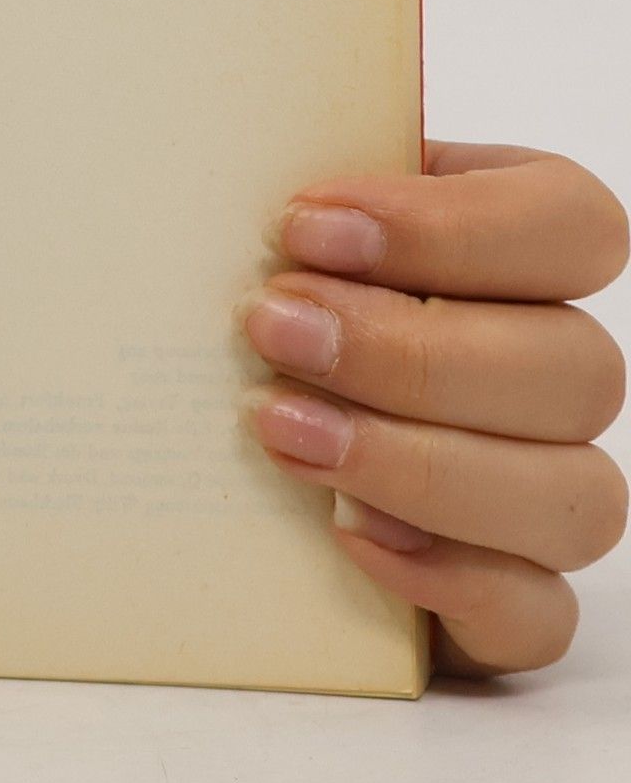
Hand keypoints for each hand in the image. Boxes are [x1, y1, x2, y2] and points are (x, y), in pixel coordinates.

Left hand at [239, 142, 627, 675]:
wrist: (207, 444)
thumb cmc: (261, 298)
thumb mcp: (274, 232)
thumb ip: (297, 202)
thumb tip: (229, 169)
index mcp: (518, 250)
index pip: (571, 224)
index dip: (454, 227)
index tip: (304, 224)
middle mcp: (554, 369)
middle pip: (575, 367)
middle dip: (411, 351)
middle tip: (272, 329)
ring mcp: (545, 490)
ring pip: (572, 494)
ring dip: (420, 463)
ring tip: (279, 430)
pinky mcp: (510, 599)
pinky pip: (534, 613)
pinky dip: (447, 579)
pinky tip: (346, 534)